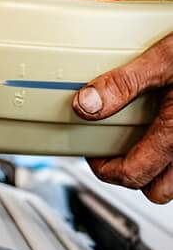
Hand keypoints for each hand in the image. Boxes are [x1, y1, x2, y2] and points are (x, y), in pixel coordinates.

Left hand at [73, 33, 172, 202]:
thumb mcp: (165, 59)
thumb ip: (124, 84)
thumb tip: (85, 105)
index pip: (132, 175)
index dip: (104, 170)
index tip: (94, 153)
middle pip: (157, 190)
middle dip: (132, 175)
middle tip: (116, 151)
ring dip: (159, 171)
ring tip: (144, 143)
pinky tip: (172, 133)